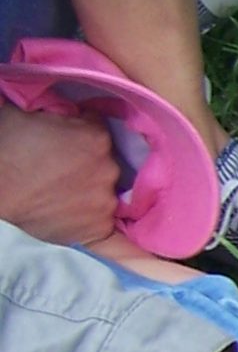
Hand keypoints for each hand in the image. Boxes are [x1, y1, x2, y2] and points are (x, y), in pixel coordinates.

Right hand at [0, 105, 119, 246]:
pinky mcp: (98, 229)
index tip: (64, 142)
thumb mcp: (30, 113)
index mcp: (96, 137)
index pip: (98, 133)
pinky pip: (113, 234)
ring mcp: (105, 202)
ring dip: (89, 193)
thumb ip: (61, 113)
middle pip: (105, 164)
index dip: (80, 136)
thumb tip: (71, 114)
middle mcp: (109, 169)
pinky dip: (110, 237)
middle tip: (58, 170)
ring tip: (58, 194)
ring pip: (104, 194)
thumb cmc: (5, 146)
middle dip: (87, 165)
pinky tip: (108, 238)